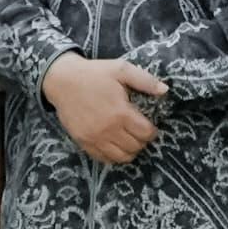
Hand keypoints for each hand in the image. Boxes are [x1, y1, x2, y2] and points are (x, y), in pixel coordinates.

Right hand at [40, 52, 168, 165]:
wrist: (61, 80)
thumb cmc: (93, 74)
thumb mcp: (121, 69)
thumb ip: (145, 80)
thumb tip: (165, 90)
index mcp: (121, 112)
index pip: (146, 133)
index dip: (152, 131)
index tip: (149, 125)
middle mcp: (108, 129)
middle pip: (136, 147)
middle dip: (142, 140)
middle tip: (139, 131)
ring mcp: (94, 138)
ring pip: (122, 157)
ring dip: (130, 150)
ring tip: (128, 139)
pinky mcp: (84, 143)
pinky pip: (104, 159)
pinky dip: (113, 155)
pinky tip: (114, 143)